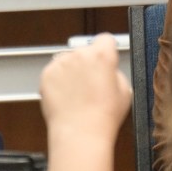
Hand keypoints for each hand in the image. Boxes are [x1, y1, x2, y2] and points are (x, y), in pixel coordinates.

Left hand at [40, 33, 132, 170]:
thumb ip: (115, 73)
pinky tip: (66, 96)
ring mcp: (60, 63)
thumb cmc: (103, 116)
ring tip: (77, 93)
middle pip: (84, 51)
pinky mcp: (46, 73)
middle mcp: (79, 55)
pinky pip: (54, 71)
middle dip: (87, 63)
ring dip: (71, 70)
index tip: (105, 56)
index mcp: (102, 56)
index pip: (105, 39)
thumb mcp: (125, 91)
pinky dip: (58, 80)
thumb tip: (109, 69)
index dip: (106, 48)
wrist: (79, 131)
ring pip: (67, 60)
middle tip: (91, 84)